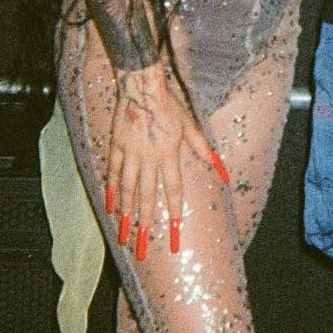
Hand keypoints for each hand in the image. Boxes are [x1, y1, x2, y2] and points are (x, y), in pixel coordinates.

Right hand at [105, 65, 226, 259]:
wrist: (142, 85)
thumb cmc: (170, 105)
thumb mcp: (191, 126)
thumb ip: (205, 151)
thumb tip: (223, 171)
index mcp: (168, 155)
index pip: (172, 191)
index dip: (173, 213)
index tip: (173, 234)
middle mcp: (148, 158)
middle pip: (145, 197)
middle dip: (143, 224)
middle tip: (140, 247)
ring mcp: (130, 153)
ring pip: (126, 189)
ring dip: (125, 213)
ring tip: (122, 234)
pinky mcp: (116, 146)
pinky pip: (112, 172)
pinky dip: (110, 190)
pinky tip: (109, 206)